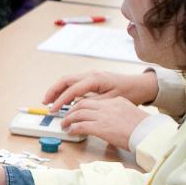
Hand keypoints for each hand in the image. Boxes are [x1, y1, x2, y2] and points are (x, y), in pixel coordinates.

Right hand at [43, 69, 158, 113]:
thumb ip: (92, 104)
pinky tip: (63, 99)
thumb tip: (76, 109)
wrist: (140, 86)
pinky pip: (74, 83)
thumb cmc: (129, 93)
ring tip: (50, 101)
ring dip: (57, 90)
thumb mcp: (110, 101)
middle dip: (53, 91)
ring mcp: (91, 75)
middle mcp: (90, 74)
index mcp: (95, 79)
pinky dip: (65, 90)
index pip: (72, 89)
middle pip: (65, 80)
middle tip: (45, 103)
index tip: (54, 110)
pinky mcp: (92, 79)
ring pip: (68, 80)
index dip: (61, 100)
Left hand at [61, 95, 149, 150]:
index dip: (82, 105)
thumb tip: (112, 123)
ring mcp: (103, 116)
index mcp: (116, 101)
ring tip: (64, 124)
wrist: (149, 134)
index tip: (77, 110)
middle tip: (66, 116)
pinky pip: (81, 126)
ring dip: (69, 119)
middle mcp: (108, 106)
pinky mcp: (100, 128)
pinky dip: (73, 128)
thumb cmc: (144, 128)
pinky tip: (70, 132)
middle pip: (82, 104)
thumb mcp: (131, 114)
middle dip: (72, 110)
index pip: (94, 100)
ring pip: (78, 113)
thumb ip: (119, 114)